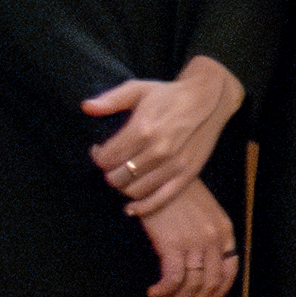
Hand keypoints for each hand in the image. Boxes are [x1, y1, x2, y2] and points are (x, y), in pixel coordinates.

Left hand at [86, 57, 244, 217]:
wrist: (209, 100)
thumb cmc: (170, 94)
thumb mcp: (138, 89)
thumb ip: (110, 100)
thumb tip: (86, 107)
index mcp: (142, 129)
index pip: (107, 158)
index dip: (98, 156)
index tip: (100, 150)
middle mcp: (157, 150)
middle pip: (117, 178)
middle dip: (110, 171)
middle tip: (113, 163)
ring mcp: (173, 165)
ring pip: (134, 191)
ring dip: (124, 186)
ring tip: (126, 174)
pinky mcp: (186, 175)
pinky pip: (159, 200)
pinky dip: (142, 207)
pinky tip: (131, 207)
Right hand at [137, 178, 240, 296]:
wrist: (156, 176)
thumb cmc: (176, 192)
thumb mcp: (204, 211)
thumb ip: (209, 234)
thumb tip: (201, 263)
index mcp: (225, 230)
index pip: (230, 270)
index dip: (218, 291)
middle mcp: (214, 239)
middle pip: (211, 283)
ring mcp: (195, 243)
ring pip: (192, 286)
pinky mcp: (172, 245)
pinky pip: (173, 280)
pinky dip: (164, 292)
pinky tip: (154, 292)